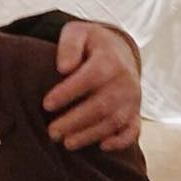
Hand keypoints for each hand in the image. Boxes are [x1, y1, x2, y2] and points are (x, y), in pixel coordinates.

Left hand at [43, 21, 140, 150]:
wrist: (118, 50)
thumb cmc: (89, 44)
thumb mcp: (77, 33)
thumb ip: (69, 45)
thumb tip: (63, 67)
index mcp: (109, 61)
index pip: (89, 78)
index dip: (68, 93)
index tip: (46, 104)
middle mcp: (124, 82)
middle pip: (101, 105)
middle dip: (74, 121)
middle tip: (51, 132)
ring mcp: (131, 99)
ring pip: (113, 121)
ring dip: (90, 134)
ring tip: (66, 143)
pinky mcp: (134, 112)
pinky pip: (133, 129)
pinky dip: (121, 141)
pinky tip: (102, 147)